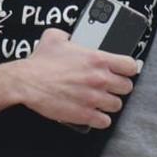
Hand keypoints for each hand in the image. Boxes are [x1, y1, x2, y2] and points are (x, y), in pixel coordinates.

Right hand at [12, 28, 138, 129]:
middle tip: (109, 87)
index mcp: (98, 59)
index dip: (128, 69)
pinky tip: (94, 114)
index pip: (131, 66)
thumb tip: (70, 36)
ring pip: (117, 105)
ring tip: (100, 101)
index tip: (123, 72)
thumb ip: (68, 35)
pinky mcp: (85, 114)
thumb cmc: (40, 62)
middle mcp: (100, 79)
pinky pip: (105, 121)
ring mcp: (94, 98)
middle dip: (118, 88)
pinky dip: (100, 119)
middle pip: (127, 87)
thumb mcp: (55, 37)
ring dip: (109, 104)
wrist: (26, 82)